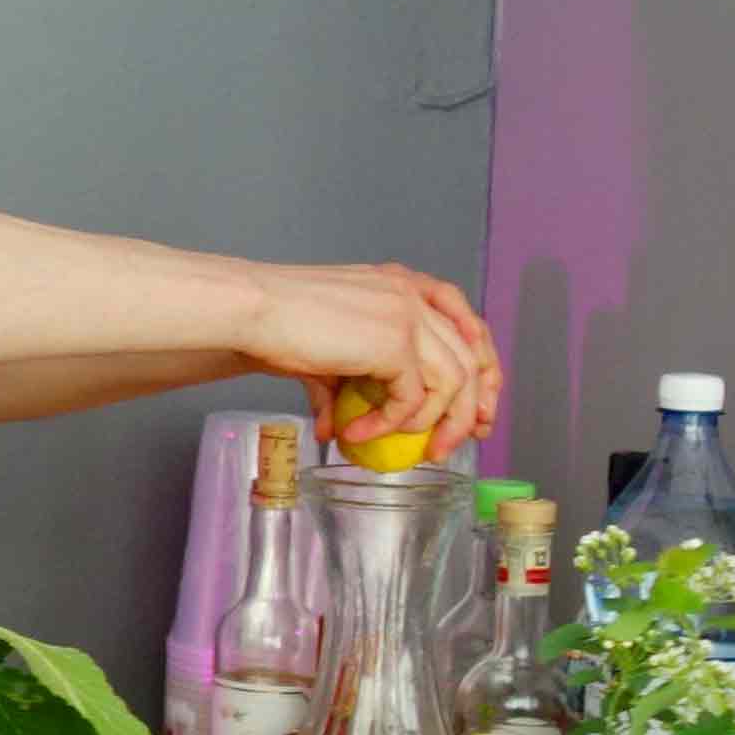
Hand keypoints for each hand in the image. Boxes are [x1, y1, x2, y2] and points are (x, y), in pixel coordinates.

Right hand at [237, 263, 497, 456]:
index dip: (481, 368)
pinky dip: (392, 426)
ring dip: (439, 424)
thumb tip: (340, 431)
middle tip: (456, 442)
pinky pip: (413, 399)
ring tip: (416, 450)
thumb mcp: (326, 352)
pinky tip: (360, 432)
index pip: (467, 323)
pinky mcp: (395, 343)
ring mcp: (408, 316)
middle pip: (472, 356)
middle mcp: (413, 295)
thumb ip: (343, 386)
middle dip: (472, 406)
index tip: (476, 409)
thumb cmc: (276, 321)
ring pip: (455, 381)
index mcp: (402, 284)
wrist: (253, 309)